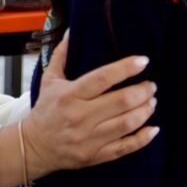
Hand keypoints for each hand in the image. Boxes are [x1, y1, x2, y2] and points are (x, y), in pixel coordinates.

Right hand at [23, 31, 157, 179]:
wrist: (34, 146)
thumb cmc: (45, 110)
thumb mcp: (49, 80)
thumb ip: (62, 55)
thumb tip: (71, 31)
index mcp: (69, 95)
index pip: (102, 78)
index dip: (126, 68)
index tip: (143, 61)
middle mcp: (80, 116)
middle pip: (121, 101)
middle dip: (143, 91)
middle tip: (151, 85)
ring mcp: (88, 138)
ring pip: (126, 123)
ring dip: (145, 111)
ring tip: (152, 101)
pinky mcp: (95, 155)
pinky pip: (125, 147)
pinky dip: (143, 138)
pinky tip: (152, 129)